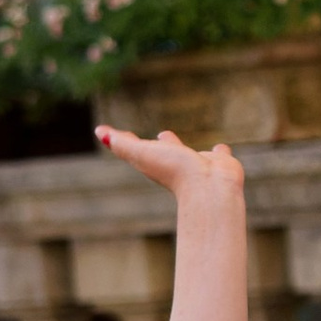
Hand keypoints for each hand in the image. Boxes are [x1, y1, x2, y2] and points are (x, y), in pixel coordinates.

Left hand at [96, 123, 244, 223]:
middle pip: (163, 151)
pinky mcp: (218, 164)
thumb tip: (99, 132)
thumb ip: (122, 143)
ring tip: (178, 138)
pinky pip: (219, 156)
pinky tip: (221, 149)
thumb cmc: (174, 171)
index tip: (113, 133)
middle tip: (160, 134)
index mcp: (154, 161)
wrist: (208, 188)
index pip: (135, 148)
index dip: (123, 140)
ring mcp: (198, 165)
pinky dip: (219, 152)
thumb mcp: (141, 154)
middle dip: (161, 143)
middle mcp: (175, 163)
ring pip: (190, 154)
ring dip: (183, 147)